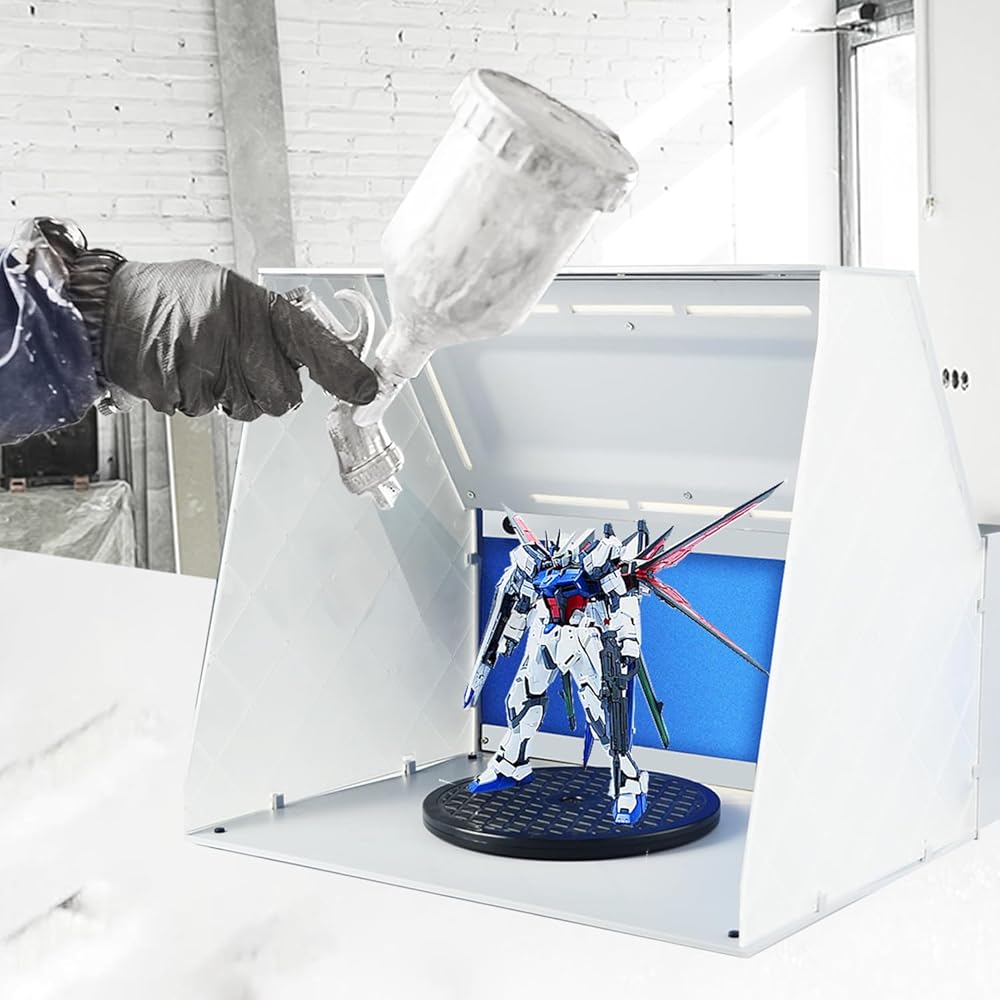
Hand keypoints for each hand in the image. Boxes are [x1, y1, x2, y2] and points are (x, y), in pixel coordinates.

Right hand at [101, 259, 377, 419]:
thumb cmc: (181, 298)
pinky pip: (205, 412)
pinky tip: (181, 369)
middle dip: (268, 391)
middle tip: (243, 366)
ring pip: (243, 409)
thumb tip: (330, 362)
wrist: (112, 305)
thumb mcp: (234, 294)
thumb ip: (278, 326)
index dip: (343, 371)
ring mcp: (202, 364)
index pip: (312, 342)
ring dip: (230, 395)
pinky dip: (196, 397)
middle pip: (282, 398)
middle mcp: (232, 333)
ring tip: (204, 360)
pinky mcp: (174, 389)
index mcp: (253, 304)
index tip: (367, 391)